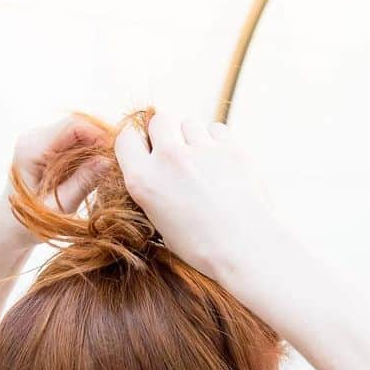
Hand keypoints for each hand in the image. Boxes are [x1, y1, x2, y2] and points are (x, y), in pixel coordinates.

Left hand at [0, 115, 110, 248]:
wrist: (6, 231)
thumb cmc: (27, 225)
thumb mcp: (59, 206)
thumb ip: (83, 182)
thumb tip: (109, 160)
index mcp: (31, 148)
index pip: (73, 125)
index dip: (100, 134)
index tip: (120, 154)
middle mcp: (34, 138)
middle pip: (78, 126)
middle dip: (101, 141)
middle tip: (122, 163)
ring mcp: (40, 142)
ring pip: (79, 134)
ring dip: (97, 149)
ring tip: (113, 170)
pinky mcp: (47, 150)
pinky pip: (75, 144)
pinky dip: (90, 155)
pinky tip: (100, 171)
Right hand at [113, 111, 280, 278]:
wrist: (244, 250)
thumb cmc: (201, 246)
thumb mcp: (160, 222)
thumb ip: (153, 188)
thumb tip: (155, 166)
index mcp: (143, 180)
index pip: (126, 138)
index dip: (136, 142)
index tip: (146, 150)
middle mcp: (168, 159)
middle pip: (159, 119)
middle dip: (165, 132)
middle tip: (177, 154)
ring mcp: (201, 150)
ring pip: (189, 122)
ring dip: (192, 137)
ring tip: (203, 163)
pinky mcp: (230, 148)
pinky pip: (216, 129)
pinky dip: (217, 141)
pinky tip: (222, 162)